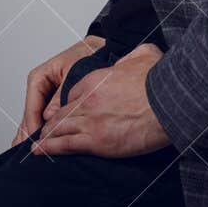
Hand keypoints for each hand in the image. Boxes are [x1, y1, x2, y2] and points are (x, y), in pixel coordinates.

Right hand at [13, 35, 105, 145]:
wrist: (100, 50)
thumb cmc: (86, 56)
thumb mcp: (73, 72)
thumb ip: (61, 94)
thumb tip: (49, 116)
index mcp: (39, 78)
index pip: (32, 107)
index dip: (33, 125)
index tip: (37, 141)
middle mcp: (39, 90)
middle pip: (30, 117)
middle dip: (30, 136)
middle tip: (32, 154)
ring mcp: (45, 98)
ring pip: (35, 122)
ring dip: (34, 138)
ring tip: (33, 156)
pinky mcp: (54, 105)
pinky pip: (46, 121)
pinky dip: (44, 133)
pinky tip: (42, 148)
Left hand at [32, 42, 170, 158]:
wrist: (169, 104)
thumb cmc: (161, 83)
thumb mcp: (146, 55)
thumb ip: (134, 54)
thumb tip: (134, 55)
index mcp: (96, 79)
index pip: (72, 93)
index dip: (69, 102)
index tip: (68, 109)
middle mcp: (88, 99)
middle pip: (62, 112)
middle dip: (53, 122)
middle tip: (46, 130)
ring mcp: (90, 121)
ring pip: (59, 128)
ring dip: (47, 136)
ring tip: (38, 144)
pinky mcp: (96, 141)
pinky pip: (65, 145)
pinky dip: (49, 148)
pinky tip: (39, 152)